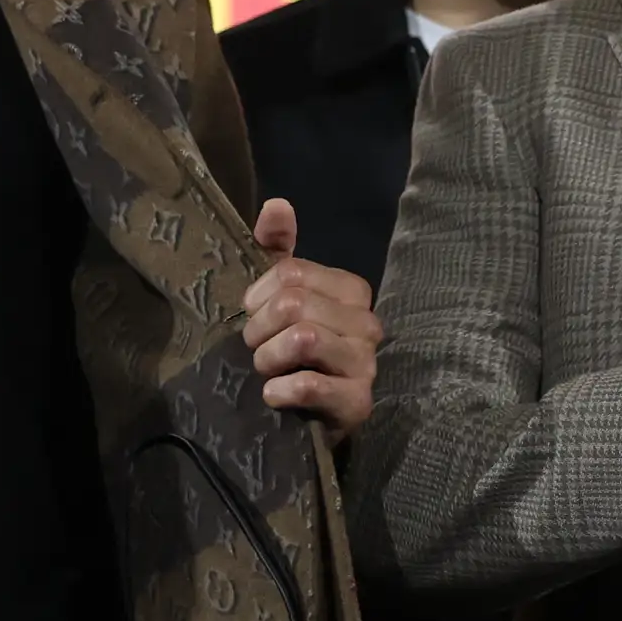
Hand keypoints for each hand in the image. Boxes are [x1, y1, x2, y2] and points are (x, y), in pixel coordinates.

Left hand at [242, 197, 380, 444]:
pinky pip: (310, 384)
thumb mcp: (283, 295)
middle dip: (259, 330)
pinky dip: (280, 390)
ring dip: (268, 358)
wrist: (313, 416)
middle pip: (294, 304)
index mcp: (352, 291)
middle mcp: (368, 323)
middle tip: (256, 348)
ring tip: (266, 371)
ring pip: (302, 339)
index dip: (258, 295)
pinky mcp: (357, 403)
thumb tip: (277, 204)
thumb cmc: (295, 351)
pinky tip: (275, 395)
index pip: (292, 272)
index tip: (253, 315)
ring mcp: (366, 364)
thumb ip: (277, 248)